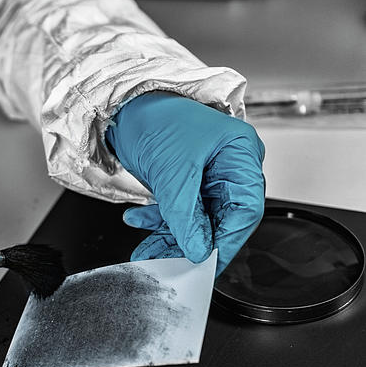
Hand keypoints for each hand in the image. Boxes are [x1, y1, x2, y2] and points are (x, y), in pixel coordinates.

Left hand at [105, 91, 265, 275]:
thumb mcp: (173, 172)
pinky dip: (157, 219)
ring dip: (170, 235)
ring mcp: (206, 171)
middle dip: (192, 241)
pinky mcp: (184, 177)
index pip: (246, 208)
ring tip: (147, 250)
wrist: (120, 104)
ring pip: (196, 217)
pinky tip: (137, 221)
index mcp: (240, 153)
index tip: (208, 261)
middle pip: (220, 216)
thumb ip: (186, 216)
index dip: (227, 239)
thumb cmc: (154, 117)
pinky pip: (178, 208)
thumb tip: (198, 248)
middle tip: (172, 262)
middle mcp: (228, 163)